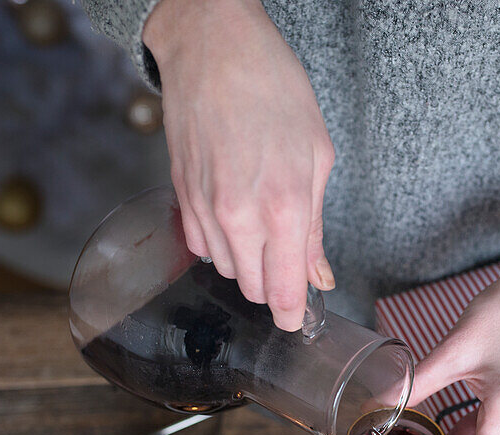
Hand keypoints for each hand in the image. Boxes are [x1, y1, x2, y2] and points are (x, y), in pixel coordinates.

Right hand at [143, 0, 335, 330]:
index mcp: (283, 207)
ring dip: (249, 264)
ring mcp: (203, 210)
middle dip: (277, 286)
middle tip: (291, 261)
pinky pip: (202, 248)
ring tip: (264, 225)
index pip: (286, 291)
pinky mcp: (180, 198)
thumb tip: (318, 274)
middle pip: (255, 290)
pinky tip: (237, 215)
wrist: (212, 48)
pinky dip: (222, 245)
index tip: (300, 320)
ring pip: (227, 271)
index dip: (295, 315)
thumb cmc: (272, 88)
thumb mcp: (317, 154)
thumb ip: (314, 225)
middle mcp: (238, 217)